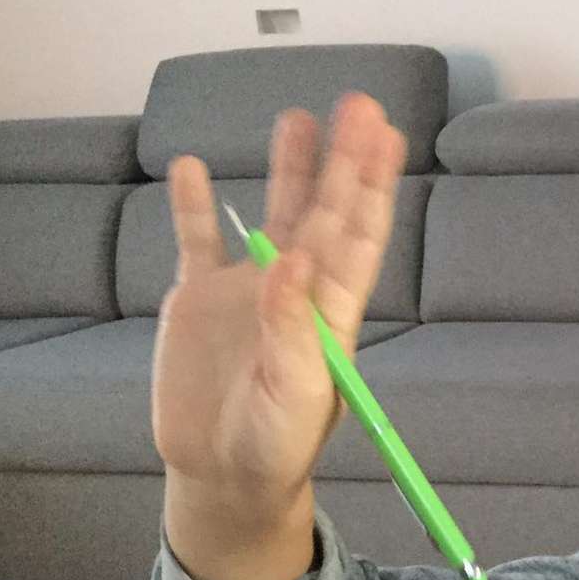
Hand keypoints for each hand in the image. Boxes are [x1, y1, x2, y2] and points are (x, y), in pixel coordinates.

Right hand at [151, 92, 407, 511]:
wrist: (222, 474)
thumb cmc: (276, 444)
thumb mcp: (295, 393)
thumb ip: (293, 328)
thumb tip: (294, 259)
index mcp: (331, 311)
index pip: (358, 235)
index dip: (371, 185)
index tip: (385, 137)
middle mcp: (296, 289)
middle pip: (324, 211)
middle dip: (343, 160)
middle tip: (359, 105)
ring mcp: (248, 290)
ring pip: (272, 214)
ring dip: (286, 169)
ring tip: (297, 118)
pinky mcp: (199, 301)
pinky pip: (197, 242)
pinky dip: (195, 206)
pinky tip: (193, 165)